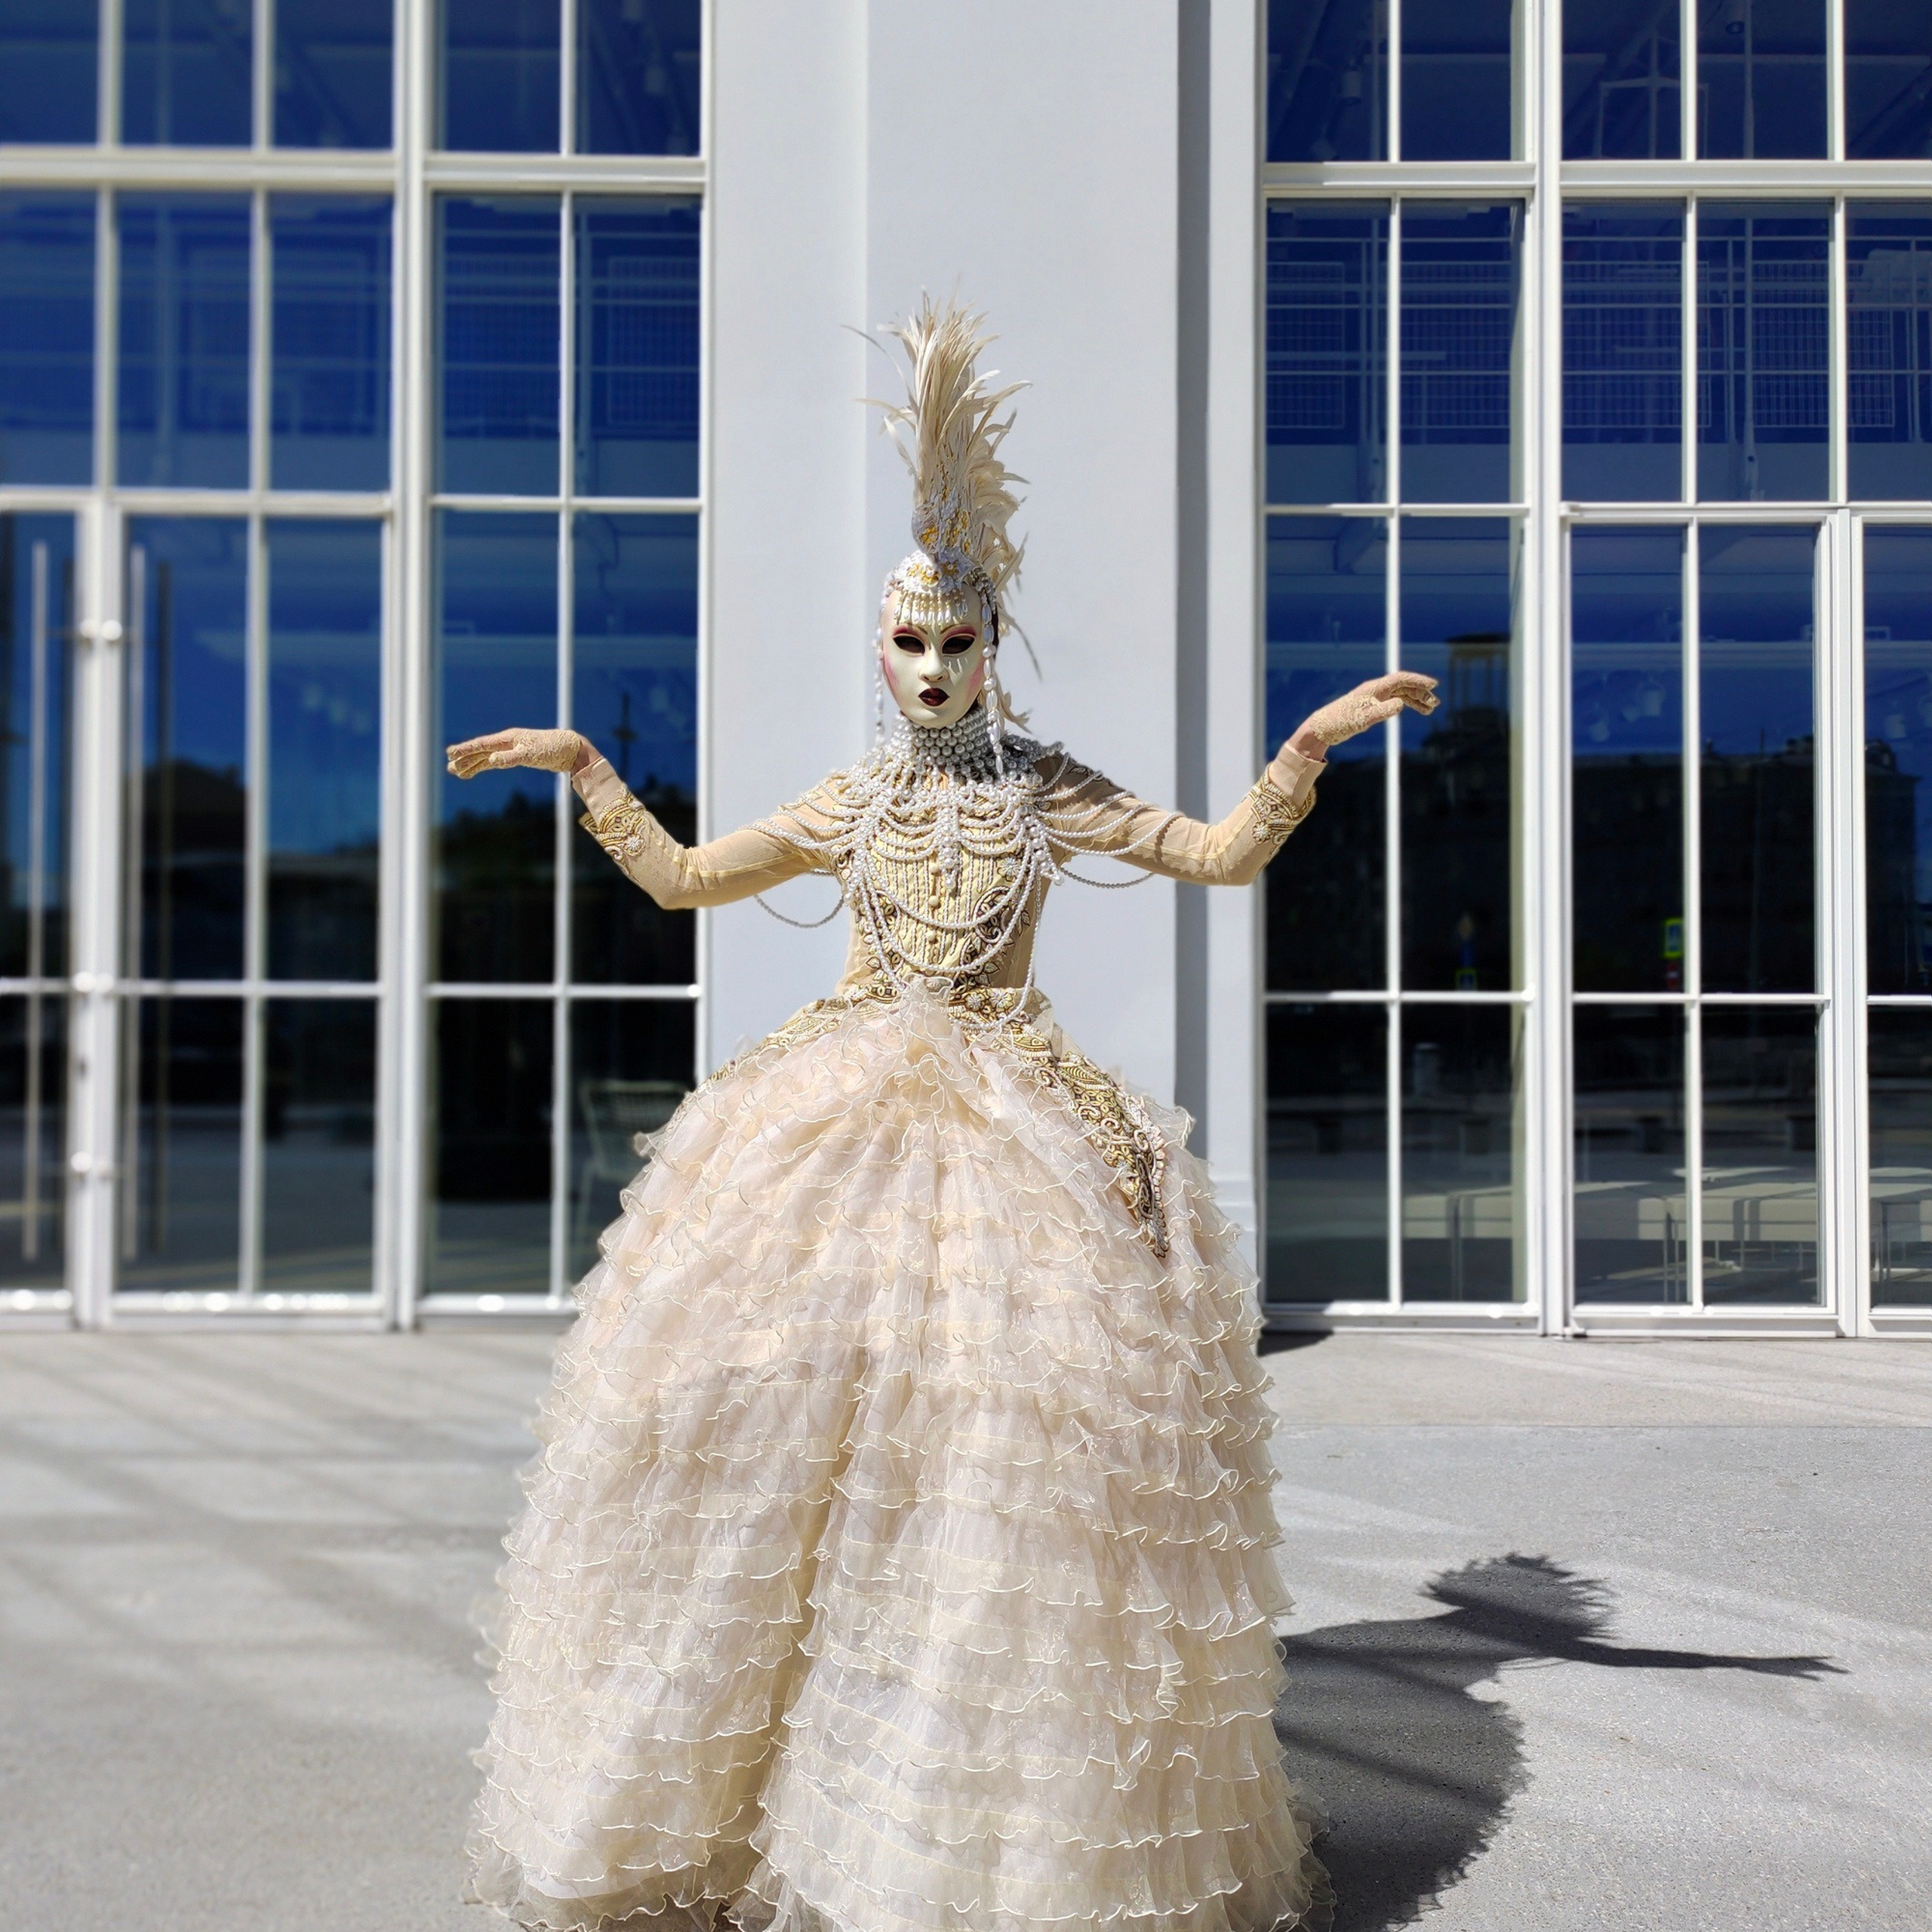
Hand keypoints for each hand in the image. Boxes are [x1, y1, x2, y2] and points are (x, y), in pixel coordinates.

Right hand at [445, 728, 591, 778]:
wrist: (569, 749)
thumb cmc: (551, 748)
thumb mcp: (530, 754)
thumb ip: (510, 758)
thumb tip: (491, 761)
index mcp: (508, 738)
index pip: (482, 744)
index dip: (466, 749)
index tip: (450, 753)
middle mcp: (507, 742)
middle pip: (481, 751)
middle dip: (465, 759)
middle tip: (449, 767)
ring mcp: (511, 749)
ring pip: (486, 757)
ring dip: (472, 764)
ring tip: (456, 771)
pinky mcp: (517, 757)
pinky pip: (495, 762)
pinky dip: (484, 766)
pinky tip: (476, 771)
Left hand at [1288, 672, 1437, 756]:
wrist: (1323, 729)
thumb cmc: (1341, 722)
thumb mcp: (1364, 719)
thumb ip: (1383, 711)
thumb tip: (1401, 704)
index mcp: (1374, 688)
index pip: (1401, 679)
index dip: (1418, 681)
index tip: (1433, 686)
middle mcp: (1375, 690)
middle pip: (1403, 686)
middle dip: (1420, 693)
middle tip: (1434, 704)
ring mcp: (1373, 698)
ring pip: (1399, 694)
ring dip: (1415, 700)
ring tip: (1429, 709)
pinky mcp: (1370, 707)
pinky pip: (1392, 702)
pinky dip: (1404, 705)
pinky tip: (1412, 710)